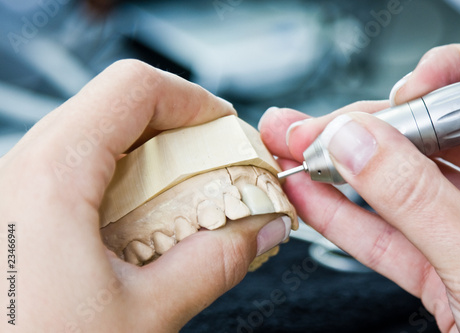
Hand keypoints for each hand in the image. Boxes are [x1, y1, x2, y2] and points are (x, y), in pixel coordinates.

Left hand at [0, 60, 288, 331]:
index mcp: (52, 176)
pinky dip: (121, 183)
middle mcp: (21, 168)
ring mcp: (13, 187)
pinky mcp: (14, 210)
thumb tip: (260, 230)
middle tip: (216, 169)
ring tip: (183, 201)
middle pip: (117, 108)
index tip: (226, 131)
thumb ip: (214, 264)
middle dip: (179, 131)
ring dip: (151, 159)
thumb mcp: (143, 318)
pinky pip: (75, 169)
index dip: (193, 100)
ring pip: (96, 137)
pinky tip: (139, 226)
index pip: (134, 88)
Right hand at [259, 44, 459, 331]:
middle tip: (311, 125)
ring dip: (337, 172)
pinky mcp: (442, 276)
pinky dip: (344, 219)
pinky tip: (308, 197)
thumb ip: (417, 199)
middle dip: (363, 129)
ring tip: (291, 151)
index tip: (400, 90)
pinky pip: (388, 237)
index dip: (447, 82)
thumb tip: (357, 143)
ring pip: (398, 190)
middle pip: (431, 141)